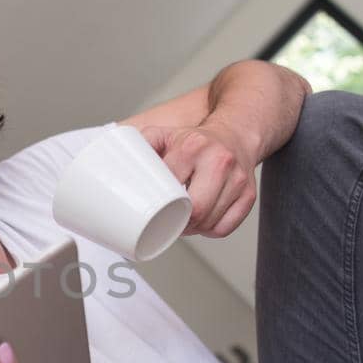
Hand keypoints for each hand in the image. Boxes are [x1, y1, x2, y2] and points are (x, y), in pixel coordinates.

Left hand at [139, 118, 256, 237]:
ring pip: (212, 222)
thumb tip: (112, 167)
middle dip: (180, 223)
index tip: (152, 211)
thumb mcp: (164, 134)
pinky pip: (227, 227)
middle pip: (197, 210)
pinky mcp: (249, 195)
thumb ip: (140, 147)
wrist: (236, 132)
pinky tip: (203, 222)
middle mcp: (220, 161)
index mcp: (193, 146)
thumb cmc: (195, 139)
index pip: (172, 187)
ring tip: (184, 222)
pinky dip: (212, 230)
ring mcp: (238, 180)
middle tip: (169, 222)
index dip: (161, 205)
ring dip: (194, 229)